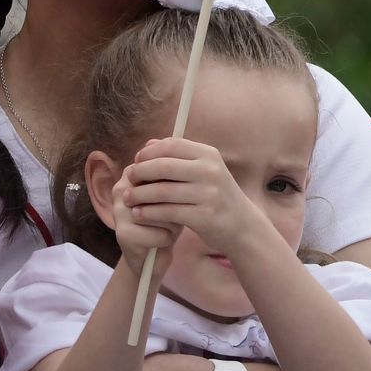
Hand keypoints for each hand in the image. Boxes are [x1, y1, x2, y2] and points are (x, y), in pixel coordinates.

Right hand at [110, 166, 178, 275]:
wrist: (151, 255)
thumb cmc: (165, 219)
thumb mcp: (171, 194)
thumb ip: (172, 182)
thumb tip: (179, 184)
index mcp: (131, 173)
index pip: (161, 170)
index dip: (177, 185)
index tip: (176, 197)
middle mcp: (120, 189)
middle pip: (162, 191)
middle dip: (175, 206)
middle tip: (171, 215)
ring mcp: (119, 211)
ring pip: (162, 213)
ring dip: (172, 224)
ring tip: (164, 228)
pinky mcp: (123, 235)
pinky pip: (161, 234)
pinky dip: (167, 240)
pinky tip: (159, 241)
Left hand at [120, 137, 272, 259]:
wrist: (242, 226)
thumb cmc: (214, 195)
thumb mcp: (203, 171)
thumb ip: (177, 157)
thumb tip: (148, 144)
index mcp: (208, 155)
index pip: (171, 145)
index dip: (148, 153)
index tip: (136, 162)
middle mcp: (210, 171)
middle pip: (163, 166)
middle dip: (140, 172)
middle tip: (128, 179)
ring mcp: (209, 194)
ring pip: (162, 190)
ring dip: (140, 194)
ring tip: (127, 198)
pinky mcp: (204, 217)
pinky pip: (168, 212)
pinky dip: (149, 212)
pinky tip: (138, 214)